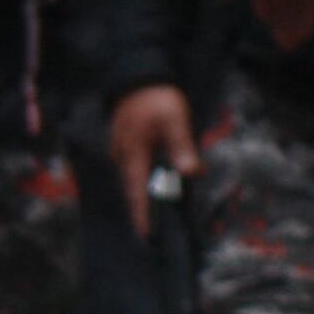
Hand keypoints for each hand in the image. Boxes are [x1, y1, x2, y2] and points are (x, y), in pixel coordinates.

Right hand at [108, 83, 199, 237]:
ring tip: (157, 214)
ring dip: (146, 196)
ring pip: (135, 181)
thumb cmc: (156, 98)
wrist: (137, 76)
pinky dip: (146, 181)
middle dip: (145, 211)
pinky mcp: (126, 145)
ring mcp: (122, 151)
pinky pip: (135, 170)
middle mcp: (123, 157)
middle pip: (134, 191)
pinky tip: (157, 185)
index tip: (147, 237)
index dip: (143, 216)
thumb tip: (191, 173)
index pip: (138, 193)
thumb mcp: (175, 119)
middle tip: (154, 234)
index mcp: (134, 155)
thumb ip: (182, 147)